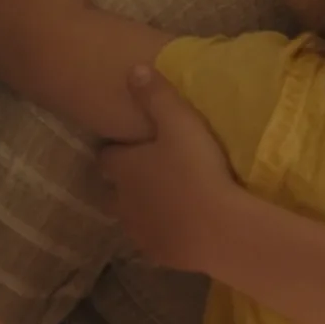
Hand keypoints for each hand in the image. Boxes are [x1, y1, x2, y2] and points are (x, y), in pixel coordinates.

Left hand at [97, 67, 243, 272]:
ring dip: (140, 208)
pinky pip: (152, 241)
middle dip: (122, 182)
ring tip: (164, 200)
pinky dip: (160, 232)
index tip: (129, 145)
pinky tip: (179, 227)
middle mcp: (122, 201)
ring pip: (129, 218)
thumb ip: (156, 95)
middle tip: (147, 172)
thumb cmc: (197, 169)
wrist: (218, 229)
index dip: (115, 150)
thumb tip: (133, 69)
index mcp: (123, 168)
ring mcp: (138, 230)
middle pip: (111, 191)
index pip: (106, 157)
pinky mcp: (158, 254)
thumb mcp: (179, 122)